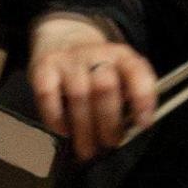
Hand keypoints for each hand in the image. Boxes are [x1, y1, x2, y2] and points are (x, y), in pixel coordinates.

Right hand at [26, 15, 156, 160]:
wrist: (64, 37)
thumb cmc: (97, 68)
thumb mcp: (120, 73)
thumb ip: (129, 96)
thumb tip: (133, 131)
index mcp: (121, 56)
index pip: (137, 72)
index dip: (142, 99)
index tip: (143, 124)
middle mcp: (95, 53)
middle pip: (105, 86)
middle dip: (109, 123)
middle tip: (109, 144)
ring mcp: (68, 59)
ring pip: (79, 94)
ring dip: (84, 129)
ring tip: (87, 150)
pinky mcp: (44, 67)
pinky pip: (48, 94)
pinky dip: (55, 118)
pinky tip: (63, 132)